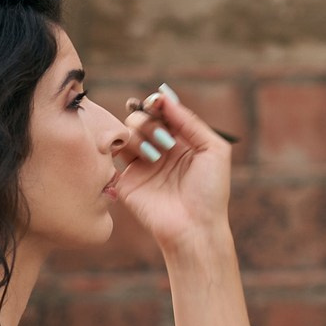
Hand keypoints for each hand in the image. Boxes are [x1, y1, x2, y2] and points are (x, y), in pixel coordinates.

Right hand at [111, 85, 232, 256]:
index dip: (157, 104)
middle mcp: (159, 150)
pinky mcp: (126, 180)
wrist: (194, 228)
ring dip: (138, 135)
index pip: (162, 113)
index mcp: (180, 141)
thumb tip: (164, 98)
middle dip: (148, 120)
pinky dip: (118, 147)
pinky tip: (141, 156)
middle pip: (140, 118)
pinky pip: (111, 155)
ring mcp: (141, 165)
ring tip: (155, 155)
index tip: (157, 103)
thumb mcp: (213, 150)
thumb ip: (190, 121)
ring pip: (125, 133)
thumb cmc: (210, 192)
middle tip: (163, 138)